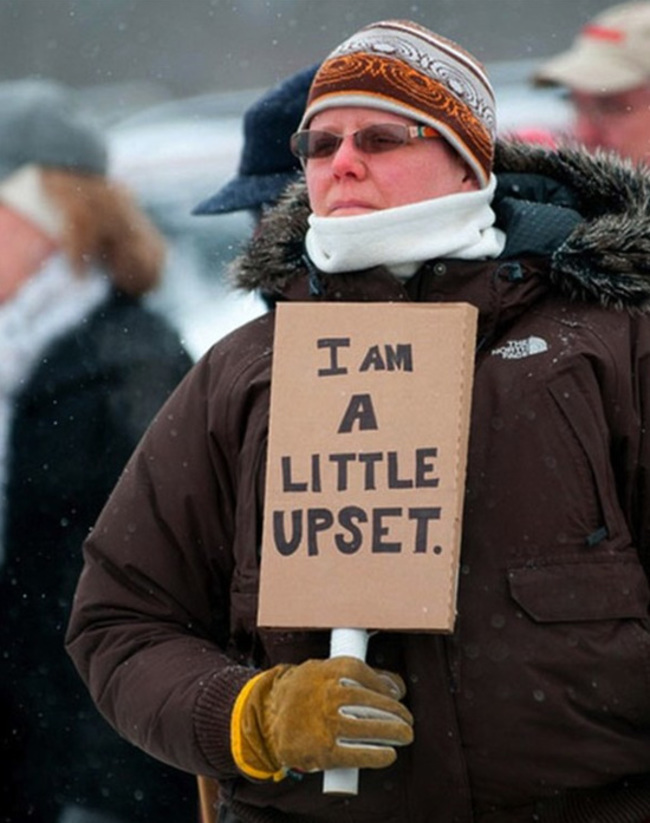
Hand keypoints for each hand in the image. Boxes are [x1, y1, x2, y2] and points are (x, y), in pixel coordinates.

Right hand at [230, 656, 413, 780]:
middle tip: (406, 719)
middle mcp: (329, 696)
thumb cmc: (301, 692)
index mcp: (328, 671)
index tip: (396, 693)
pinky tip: (388, 754)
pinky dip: (377, 755)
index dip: (385, 684)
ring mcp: (327, 724)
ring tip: (404, 734)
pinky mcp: (324, 750)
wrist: (267, 717)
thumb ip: (354, 674)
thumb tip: (396, 686)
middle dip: (396, 712)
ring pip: (370, 727)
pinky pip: (358, 754)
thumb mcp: (322, 670)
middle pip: (373, 702)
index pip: (365, 673)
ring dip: (393, 733)